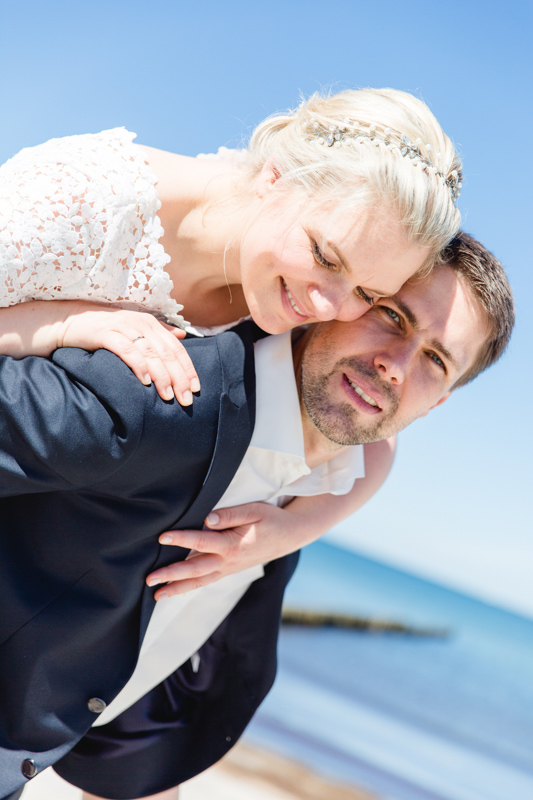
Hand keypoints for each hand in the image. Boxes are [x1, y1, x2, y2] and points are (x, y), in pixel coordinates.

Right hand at [59, 302, 199, 403]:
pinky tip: (145, 381)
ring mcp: (123, 327)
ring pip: (150, 353)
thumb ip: (159, 331)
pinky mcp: (105, 333)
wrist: (68, 321)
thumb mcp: (134, 327)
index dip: (188, 368)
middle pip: (166, 353)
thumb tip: (183, 334)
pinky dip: (138, 365)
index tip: (196, 388)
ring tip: (167, 396)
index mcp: (150, 323)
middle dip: (179, 377)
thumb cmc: (104, 329)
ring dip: (161, 376)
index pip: (176, 348)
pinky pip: (126, 350)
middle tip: (186, 399)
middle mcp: (140, 322)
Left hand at [146, 502, 305, 599]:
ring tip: (157, 595)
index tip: (163, 537)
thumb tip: (207, 519)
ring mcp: (229, 569)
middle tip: (150, 579)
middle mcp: (229, 561)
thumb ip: (230, 515)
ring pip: (200, 581)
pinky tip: (177, 591)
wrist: (290, 536)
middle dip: (172, 575)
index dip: (182, 538)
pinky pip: (207, 581)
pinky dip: (191, 588)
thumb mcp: (254, 510)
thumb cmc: (271, 520)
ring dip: (178, 588)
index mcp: (233, 545)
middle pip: (196, 570)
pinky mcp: (230, 570)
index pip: (202, 541)